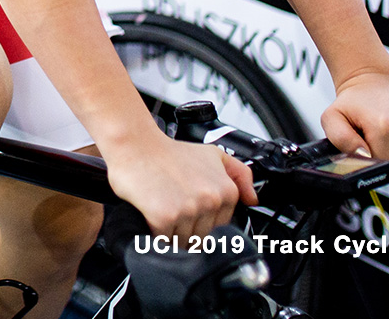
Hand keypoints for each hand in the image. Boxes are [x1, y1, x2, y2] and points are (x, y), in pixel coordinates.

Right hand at [101, 130, 255, 240]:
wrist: (135, 144)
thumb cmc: (168, 153)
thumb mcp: (212, 155)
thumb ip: (239, 174)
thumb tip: (253, 199)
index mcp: (225, 191)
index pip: (219, 230)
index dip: (201, 222)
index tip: (188, 208)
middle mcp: (210, 201)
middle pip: (201, 239)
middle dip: (185, 228)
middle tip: (172, 204)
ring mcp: (188, 210)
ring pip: (182, 243)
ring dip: (170, 233)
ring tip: (162, 206)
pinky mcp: (165, 217)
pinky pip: (163, 241)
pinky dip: (154, 232)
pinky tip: (151, 212)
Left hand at [322, 72, 388, 176]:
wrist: (372, 81)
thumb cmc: (353, 101)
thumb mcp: (332, 118)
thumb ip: (341, 140)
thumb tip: (363, 156)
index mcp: (383, 123)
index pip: (380, 165)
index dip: (369, 161)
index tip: (364, 147)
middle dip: (382, 160)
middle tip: (373, 141)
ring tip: (385, 138)